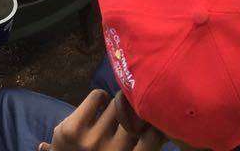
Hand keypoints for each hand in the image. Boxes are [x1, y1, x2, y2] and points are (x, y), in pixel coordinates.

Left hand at [42, 90, 165, 150]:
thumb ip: (146, 143)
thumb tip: (167, 120)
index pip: (155, 135)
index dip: (158, 120)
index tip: (156, 114)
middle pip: (136, 113)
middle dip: (135, 108)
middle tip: (130, 110)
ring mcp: (91, 142)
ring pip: (117, 103)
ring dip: (116, 104)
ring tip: (111, 115)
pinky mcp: (72, 129)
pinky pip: (98, 95)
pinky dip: (100, 98)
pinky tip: (98, 109)